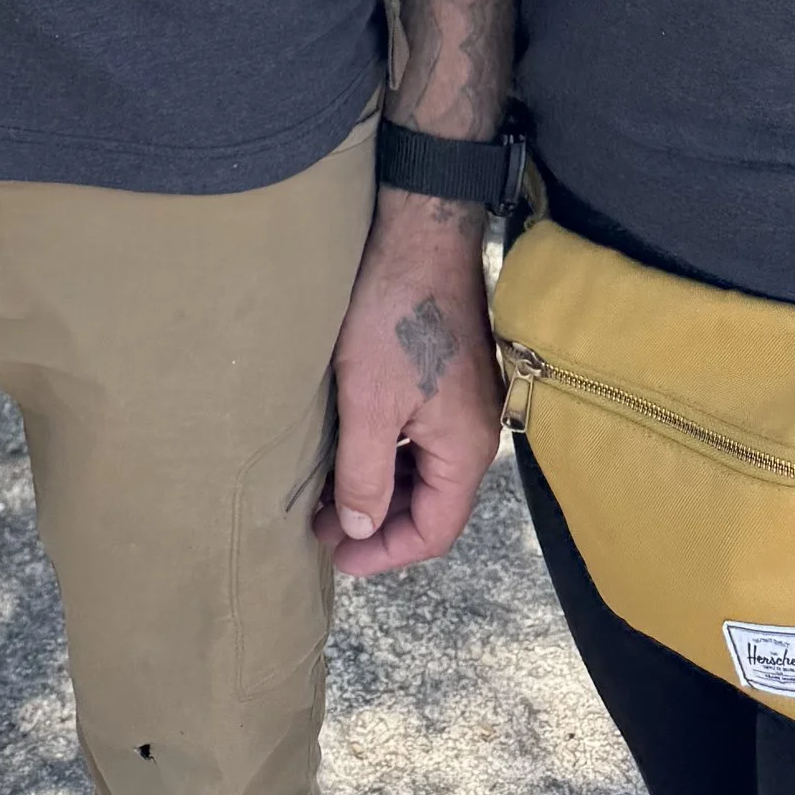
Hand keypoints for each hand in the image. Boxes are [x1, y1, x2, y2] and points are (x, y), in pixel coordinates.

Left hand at [316, 189, 502, 576]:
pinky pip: (420, 439)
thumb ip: (364, 473)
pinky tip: (349, 451)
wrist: (419, 235)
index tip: (336, 559)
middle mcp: (475, 434)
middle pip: (431, 505)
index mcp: (466, 450)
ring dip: (378, 489)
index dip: (384, 553)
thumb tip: (358, 529)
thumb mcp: (369, 402)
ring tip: (324, 497)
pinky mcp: (447, 380)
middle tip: (319, 530)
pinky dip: (387, 455)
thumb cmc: (395, 315)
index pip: (434, 531)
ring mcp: (464, 406)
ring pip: (422, 472)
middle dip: (377, 524)